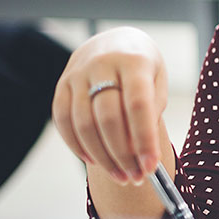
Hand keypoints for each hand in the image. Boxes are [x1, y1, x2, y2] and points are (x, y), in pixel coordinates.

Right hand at [52, 27, 167, 184]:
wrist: (115, 41)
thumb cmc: (142, 66)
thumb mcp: (157, 80)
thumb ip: (151, 110)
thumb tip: (140, 151)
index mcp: (134, 61)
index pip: (138, 105)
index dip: (144, 139)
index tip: (151, 166)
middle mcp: (102, 64)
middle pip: (108, 118)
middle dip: (123, 154)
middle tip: (136, 177)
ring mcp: (77, 73)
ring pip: (83, 123)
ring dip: (102, 157)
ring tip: (121, 175)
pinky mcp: (61, 84)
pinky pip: (62, 121)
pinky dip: (77, 145)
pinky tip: (94, 160)